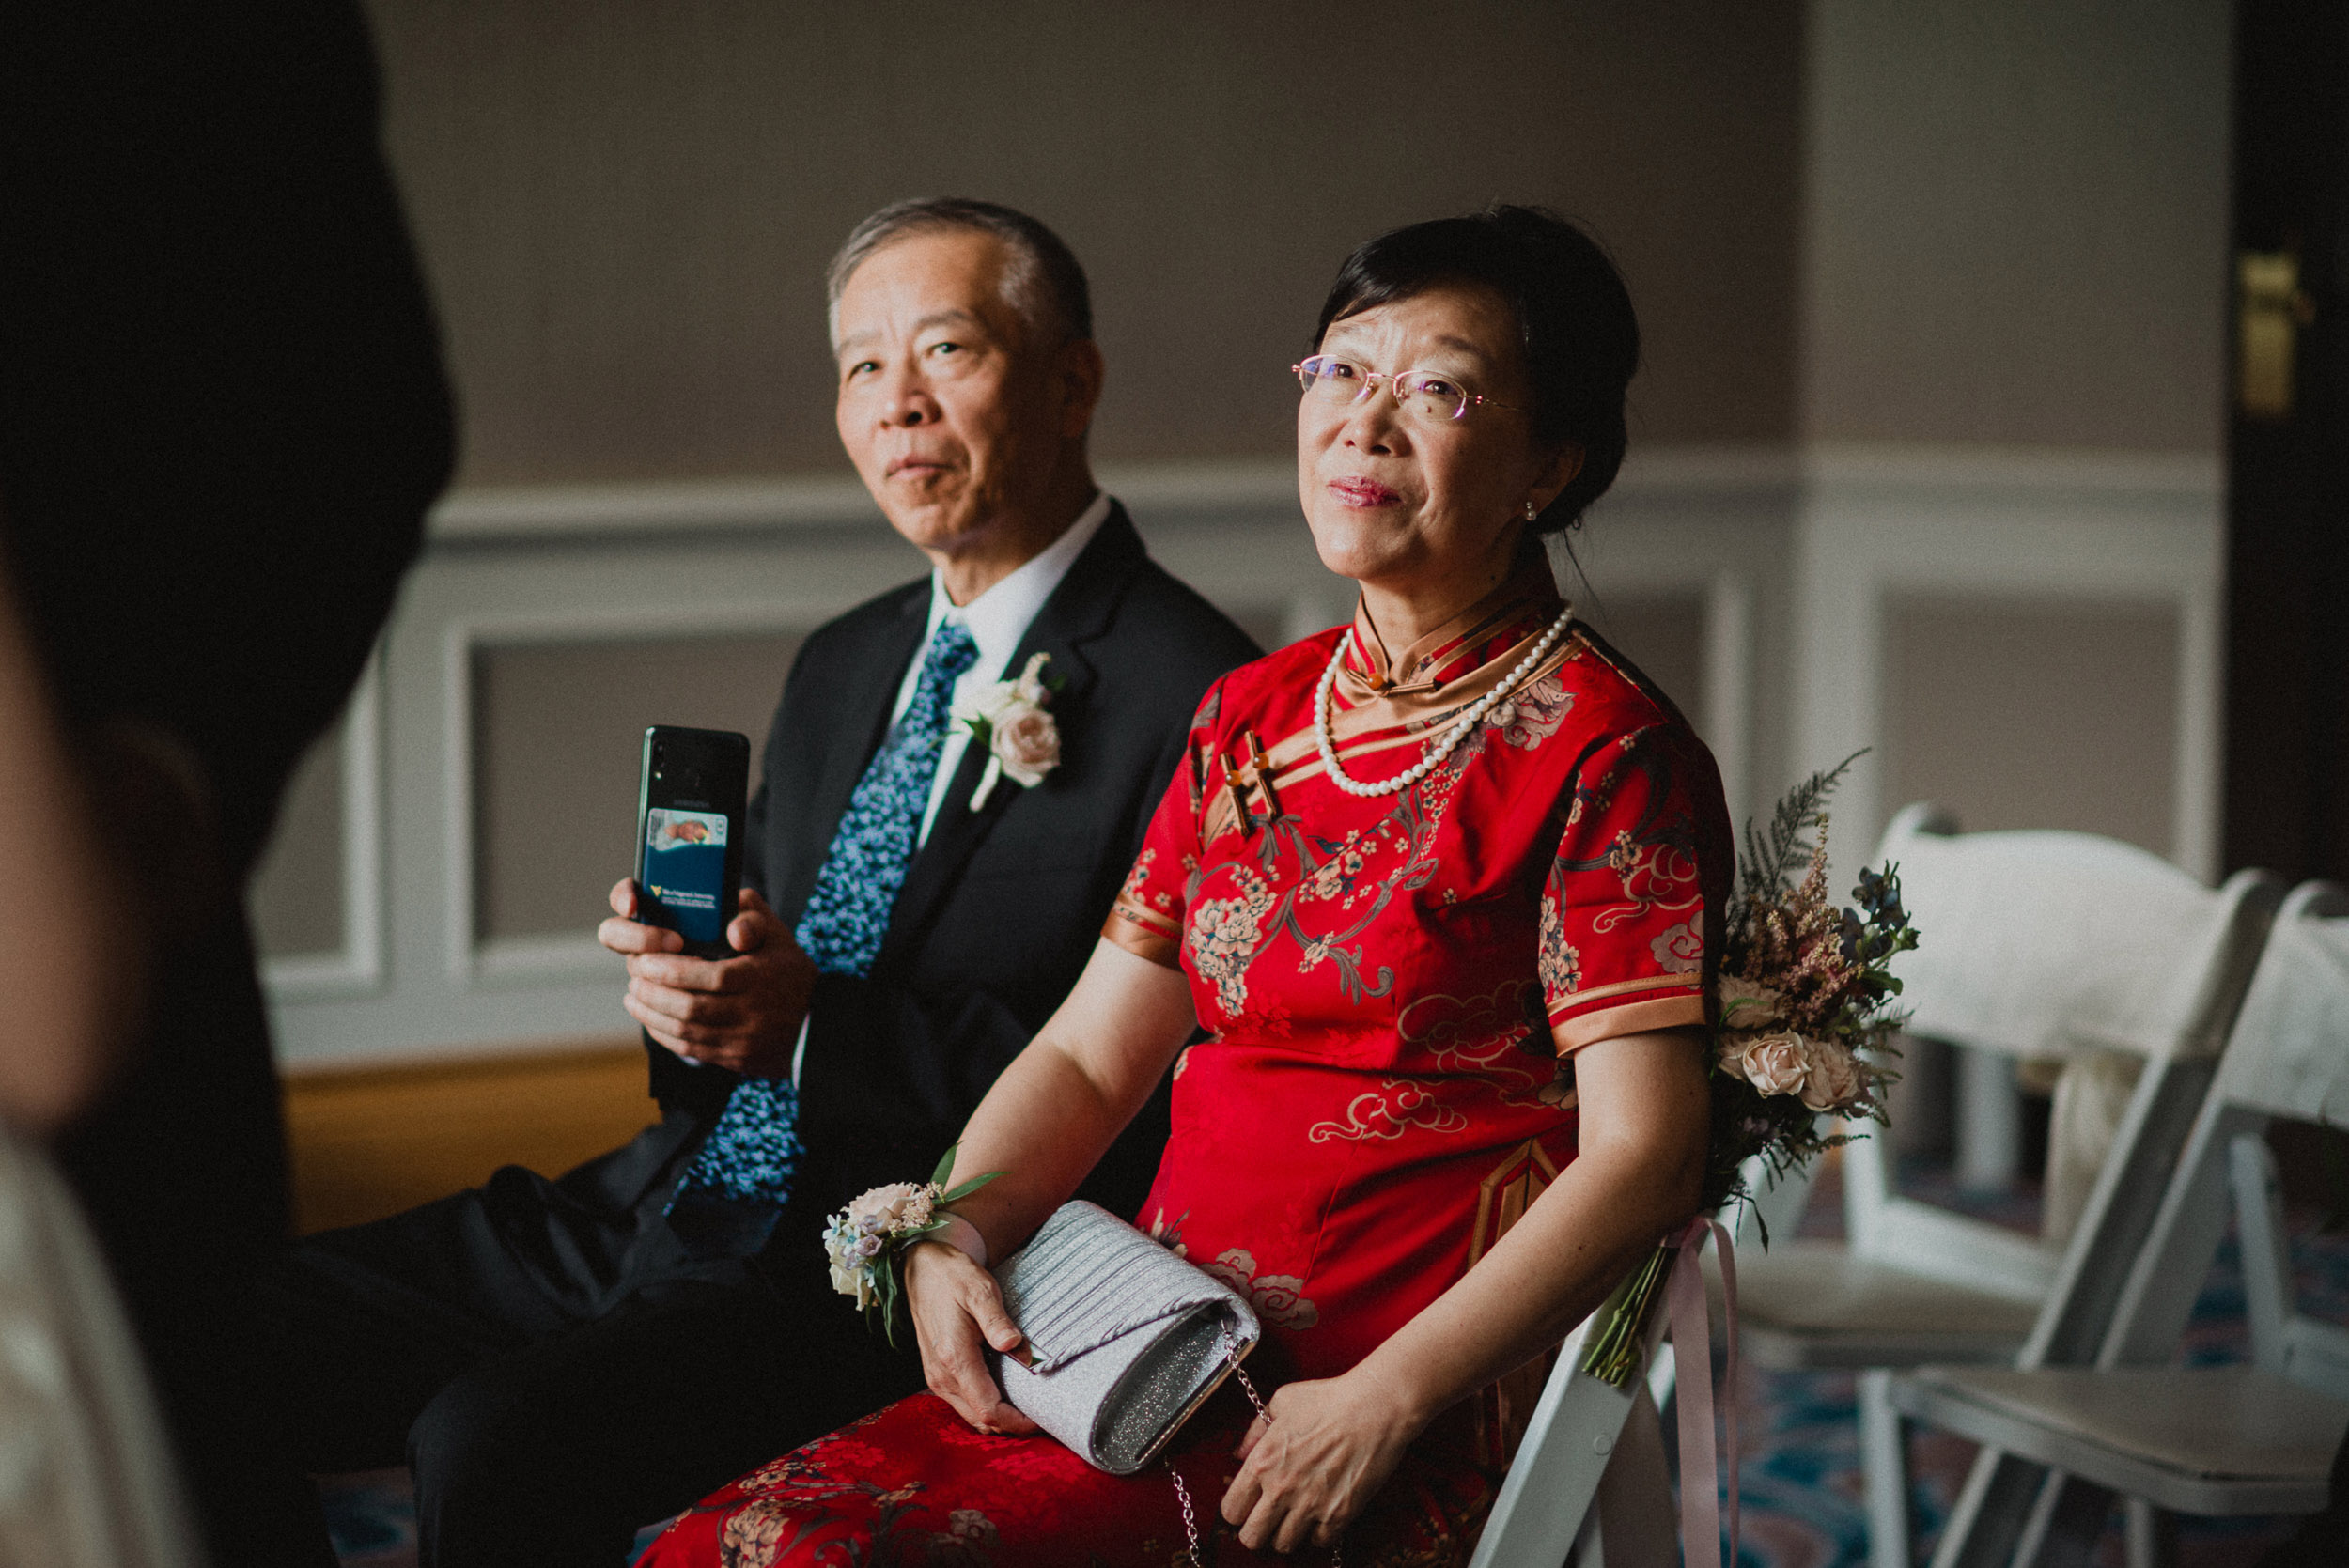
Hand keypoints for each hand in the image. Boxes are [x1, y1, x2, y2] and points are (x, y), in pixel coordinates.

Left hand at [599, 880, 813, 1073]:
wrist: (816, 1027)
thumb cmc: (791, 974)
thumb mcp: (779, 937)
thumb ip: (752, 916)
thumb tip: (729, 917)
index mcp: (760, 978)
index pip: (710, 978)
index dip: (673, 971)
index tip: (646, 960)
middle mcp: (751, 1012)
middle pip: (690, 1007)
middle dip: (654, 992)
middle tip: (634, 978)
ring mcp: (742, 1040)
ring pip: (685, 1031)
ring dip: (652, 1014)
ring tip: (634, 996)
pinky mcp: (734, 1059)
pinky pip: (690, 1050)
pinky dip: (664, 1034)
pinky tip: (651, 1019)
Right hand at [904, 1240, 1036, 1435]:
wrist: (923, 1269)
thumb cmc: (954, 1277)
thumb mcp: (980, 1289)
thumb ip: (996, 1320)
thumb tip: (1014, 1345)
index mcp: (954, 1357)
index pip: (988, 1409)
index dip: (1017, 1421)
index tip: (1043, 1418)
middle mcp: (942, 1375)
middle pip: (980, 1420)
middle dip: (1012, 1424)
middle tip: (1043, 1413)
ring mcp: (937, 1377)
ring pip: (971, 1415)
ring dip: (999, 1417)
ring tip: (1028, 1405)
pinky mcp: (937, 1374)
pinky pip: (964, 1403)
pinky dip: (986, 1406)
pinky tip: (1006, 1392)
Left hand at [1221, 1369, 1424, 1552]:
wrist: (1374, 1408)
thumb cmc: (1329, 1399)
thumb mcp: (1282, 1401)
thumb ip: (1255, 1430)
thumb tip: (1240, 1453)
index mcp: (1262, 1462)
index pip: (1231, 1510)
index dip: (1237, 1510)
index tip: (1248, 1505)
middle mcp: (1281, 1489)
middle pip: (1252, 1538)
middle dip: (1255, 1531)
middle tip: (1267, 1520)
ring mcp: (1310, 1506)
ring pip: (1283, 1545)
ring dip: (1286, 1533)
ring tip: (1295, 1517)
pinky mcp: (1339, 1516)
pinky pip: (1318, 1543)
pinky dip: (1317, 1533)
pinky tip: (1321, 1515)